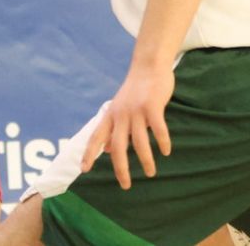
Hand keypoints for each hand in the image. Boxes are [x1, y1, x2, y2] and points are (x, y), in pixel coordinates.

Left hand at [80, 64, 174, 190]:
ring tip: (151, 173)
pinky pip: (158, 129)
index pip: (96, 137)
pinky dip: (162, 142)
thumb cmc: (135, 89)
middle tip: (126, 185)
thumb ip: (112, 128)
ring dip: (145, 160)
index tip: (83, 170)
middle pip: (117, 147)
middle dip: (121, 168)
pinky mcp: (152, 106)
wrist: (148, 64)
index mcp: (111, 115)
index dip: (89, 153)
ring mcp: (136, 110)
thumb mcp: (119, 108)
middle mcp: (121, 114)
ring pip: (139, 142)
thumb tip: (106, 149)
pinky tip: (166, 151)